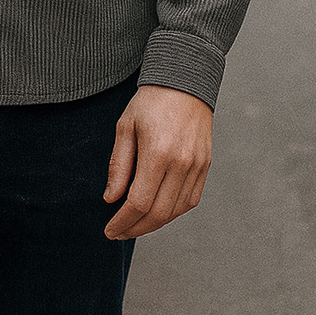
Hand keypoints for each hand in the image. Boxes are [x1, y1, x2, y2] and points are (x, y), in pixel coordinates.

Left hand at [103, 85, 212, 240]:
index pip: (139, 202)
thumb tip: (111, 199)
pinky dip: (173, 212)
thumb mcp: (125, 126)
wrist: (185, 81)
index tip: (110, 230)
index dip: (123, 222)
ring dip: (154, 224)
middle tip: (119, 232)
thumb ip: (118, 165)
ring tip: (135, 224)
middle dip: (136, 229)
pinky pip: (190, 200)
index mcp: (158, 153)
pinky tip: (157, 211)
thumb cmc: (150, 101)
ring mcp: (197, 166)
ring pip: (176, 211)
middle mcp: (181, 163)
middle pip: (159, 213)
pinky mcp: (205, 165)